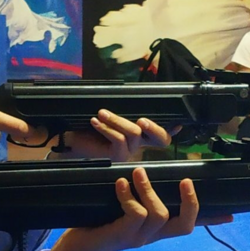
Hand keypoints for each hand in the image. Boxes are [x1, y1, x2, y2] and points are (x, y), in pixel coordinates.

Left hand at [46, 168, 206, 250]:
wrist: (75, 247)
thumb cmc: (98, 222)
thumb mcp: (123, 207)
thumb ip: (138, 194)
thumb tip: (144, 169)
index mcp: (156, 229)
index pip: (188, 225)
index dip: (210, 220)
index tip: (232, 215)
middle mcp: (151, 236)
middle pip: (184, 226)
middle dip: (190, 201)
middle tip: (185, 179)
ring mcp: (138, 238)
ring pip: (159, 214)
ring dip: (149, 189)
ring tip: (136, 171)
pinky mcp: (122, 235)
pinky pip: (135, 214)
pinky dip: (129, 196)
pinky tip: (120, 184)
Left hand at [61, 111, 176, 160]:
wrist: (71, 144)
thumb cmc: (89, 129)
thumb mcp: (108, 117)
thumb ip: (121, 111)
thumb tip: (129, 92)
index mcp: (140, 137)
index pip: (161, 134)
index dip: (172, 129)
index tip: (179, 123)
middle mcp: (138, 147)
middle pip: (160, 139)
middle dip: (155, 128)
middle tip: (143, 119)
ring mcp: (129, 154)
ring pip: (134, 134)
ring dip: (117, 120)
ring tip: (101, 113)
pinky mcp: (117, 157)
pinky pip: (118, 140)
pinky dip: (107, 128)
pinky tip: (96, 121)